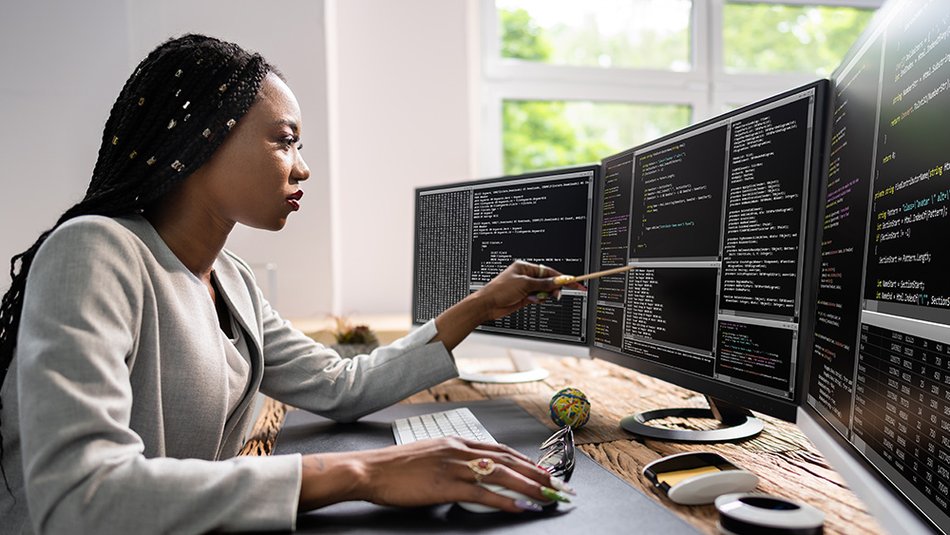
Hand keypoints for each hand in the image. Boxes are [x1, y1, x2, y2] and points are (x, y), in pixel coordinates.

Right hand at [297, 437, 571, 512]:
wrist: (370, 469)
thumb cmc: (395, 466)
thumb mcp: (428, 453)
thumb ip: (451, 458)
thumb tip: (469, 468)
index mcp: (456, 441)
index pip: (500, 449)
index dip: (525, 460)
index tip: (542, 470)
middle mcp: (460, 450)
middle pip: (508, 460)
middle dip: (537, 474)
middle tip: (558, 485)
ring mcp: (454, 468)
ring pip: (502, 475)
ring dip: (530, 486)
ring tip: (549, 496)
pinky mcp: (446, 486)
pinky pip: (484, 494)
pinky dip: (506, 501)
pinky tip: (520, 507)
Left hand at [432, 261, 585, 350]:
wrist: (488, 304)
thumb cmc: (499, 290)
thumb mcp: (524, 284)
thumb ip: (543, 283)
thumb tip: (557, 281)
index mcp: (526, 267)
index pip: (549, 271)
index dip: (562, 277)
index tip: (574, 281)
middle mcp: (527, 276)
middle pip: (549, 281)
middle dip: (553, 288)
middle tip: (557, 294)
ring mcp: (526, 287)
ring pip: (544, 291)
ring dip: (544, 296)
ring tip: (535, 298)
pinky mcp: (525, 297)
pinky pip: (538, 298)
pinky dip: (538, 300)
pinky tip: (531, 301)